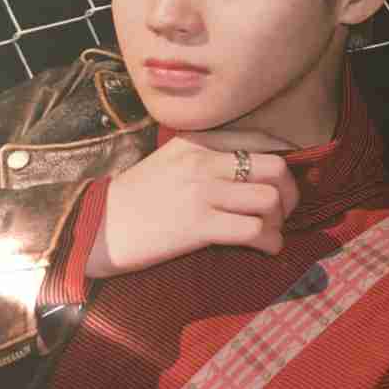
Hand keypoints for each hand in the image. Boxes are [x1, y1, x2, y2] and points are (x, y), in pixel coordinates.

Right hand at [85, 129, 299, 277]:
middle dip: (290, 192)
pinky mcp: (198, 225)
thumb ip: (208, 156)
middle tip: (283, 210)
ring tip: (270, 231)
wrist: (98, 226)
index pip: (260, 139)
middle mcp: (203, 160)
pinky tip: (267, 249)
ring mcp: (202, 192)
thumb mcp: (170, 160)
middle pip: (275, 167)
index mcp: (198, 141)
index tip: (283, 182)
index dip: (283, 162)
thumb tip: (251, 171)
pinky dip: (271, 242)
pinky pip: (254, 230)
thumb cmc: (136, 197)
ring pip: (269, 199)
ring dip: (280, 220)